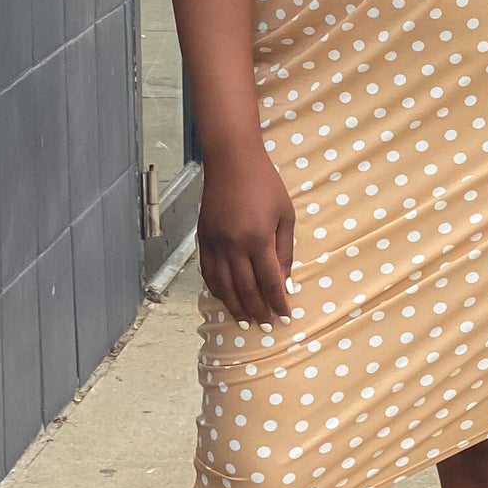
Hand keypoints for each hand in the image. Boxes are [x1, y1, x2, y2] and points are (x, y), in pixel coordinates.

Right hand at [198, 150, 295, 324]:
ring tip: (245, 320)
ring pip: (223, 285)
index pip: (269, 281)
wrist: (232, 162)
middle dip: (258, 310)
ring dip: (235, 306)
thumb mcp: (285, 215)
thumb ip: (284, 250)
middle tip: (266, 324)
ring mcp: (215, 244)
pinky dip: (216, 289)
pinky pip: (208, 272)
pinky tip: (225, 298)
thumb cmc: (265, 185)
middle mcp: (234, 246)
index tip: (285, 315)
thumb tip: (284, 280)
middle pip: (246, 289)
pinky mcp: (203, 239)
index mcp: (258, 239)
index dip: (278, 302)